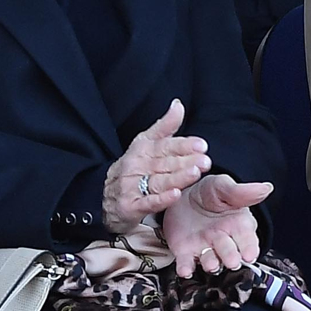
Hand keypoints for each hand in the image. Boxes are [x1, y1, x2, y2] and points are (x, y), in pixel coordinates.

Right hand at [105, 99, 210, 226]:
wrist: (105, 200)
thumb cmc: (132, 170)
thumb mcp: (145, 145)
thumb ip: (164, 126)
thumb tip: (178, 105)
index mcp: (141, 150)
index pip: (164, 145)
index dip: (182, 145)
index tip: (202, 145)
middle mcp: (135, 166)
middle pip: (164, 163)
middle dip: (185, 162)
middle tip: (205, 161)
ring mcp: (131, 186)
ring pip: (158, 181)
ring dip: (177, 178)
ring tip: (195, 173)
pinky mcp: (129, 206)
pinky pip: (147, 202)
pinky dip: (161, 199)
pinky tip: (175, 195)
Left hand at [160, 171, 270, 275]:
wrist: (181, 196)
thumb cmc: (209, 193)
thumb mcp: (223, 187)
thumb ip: (242, 192)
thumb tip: (266, 188)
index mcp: (239, 226)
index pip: (248, 240)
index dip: (250, 248)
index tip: (250, 255)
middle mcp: (224, 241)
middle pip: (230, 252)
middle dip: (231, 257)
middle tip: (232, 262)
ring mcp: (205, 248)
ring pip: (210, 260)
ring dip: (211, 264)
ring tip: (211, 265)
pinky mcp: (185, 253)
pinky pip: (186, 263)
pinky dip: (186, 268)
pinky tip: (185, 270)